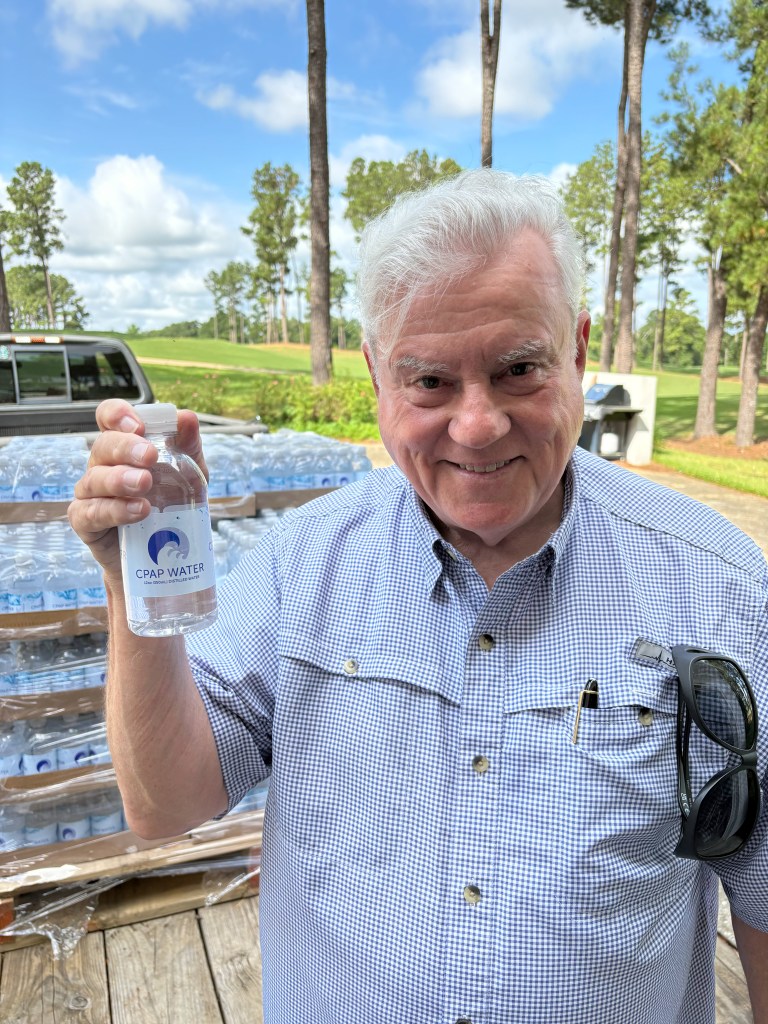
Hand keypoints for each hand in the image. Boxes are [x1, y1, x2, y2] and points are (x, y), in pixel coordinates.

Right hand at [68, 399, 206, 579]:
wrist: (161, 554)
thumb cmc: (170, 506)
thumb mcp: (188, 475)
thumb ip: (188, 446)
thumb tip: (187, 418)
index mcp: (124, 447)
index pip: (109, 418)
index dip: (117, 415)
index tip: (138, 425)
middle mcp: (103, 465)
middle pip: (102, 446)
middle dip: (125, 448)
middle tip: (150, 456)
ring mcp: (91, 494)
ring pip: (94, 479)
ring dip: (119, 479)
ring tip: (144, 485)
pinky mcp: (85, 522)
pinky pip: (90, 513)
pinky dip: (114, 510)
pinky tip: (138, 511)